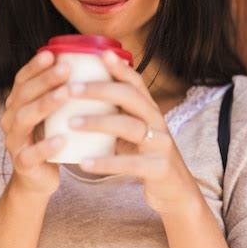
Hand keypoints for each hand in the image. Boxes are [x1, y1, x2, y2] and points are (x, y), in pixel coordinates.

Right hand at [0, 50, 71, 197]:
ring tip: (66, 94)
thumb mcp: (55, 114)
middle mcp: (10, 119)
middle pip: (23, 95)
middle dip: (45, 80)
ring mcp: (14, 142)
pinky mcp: (22, 164)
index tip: (52, 53)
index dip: (34, 66)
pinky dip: (46, 146)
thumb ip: (64, 92)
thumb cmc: (51, 138)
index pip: (22, 79)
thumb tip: (94, 64)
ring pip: (24, 119)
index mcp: (17, 104)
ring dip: (45, 104)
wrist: (38, 179)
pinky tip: (62, 138)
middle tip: (66, 69)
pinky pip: (30, 154)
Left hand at [68, 50, 201, 214]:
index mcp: (150, 112)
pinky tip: (83, 161)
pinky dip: (105, 162)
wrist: (175, 193)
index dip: (120, 68)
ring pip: (130, 127)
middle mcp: (158, 123)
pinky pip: (130, 164)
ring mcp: (161, 146)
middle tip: (71, 89)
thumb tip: (80, 95)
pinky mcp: (159, 169)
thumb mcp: (134, 133)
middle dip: (100, 90)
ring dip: (98, 122)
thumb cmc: (146, 159)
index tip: (100, 54)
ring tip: (71, 122)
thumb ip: (116, 115)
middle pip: (131, 98)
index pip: (136, 83)